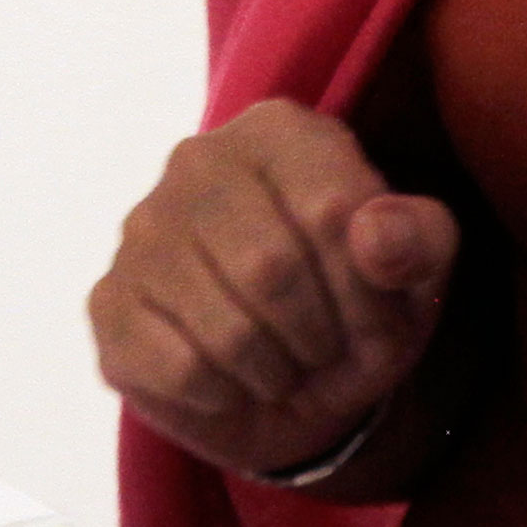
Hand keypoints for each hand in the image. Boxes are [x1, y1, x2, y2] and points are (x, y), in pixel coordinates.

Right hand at [90, 100, 459, 480]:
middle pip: (270, 269)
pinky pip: (181, 370)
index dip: (367, 290)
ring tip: (283, 362)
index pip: (332, 210)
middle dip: (319, 336)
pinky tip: (232, 377)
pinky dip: (227, 395)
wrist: (297, 379)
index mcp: (277, 131)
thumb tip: (376, 233)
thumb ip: (416, 238)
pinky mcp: (109, 302)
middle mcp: (197, 161)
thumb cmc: (358, 302)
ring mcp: (142, 229)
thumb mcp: (416, 271)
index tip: (375, 316)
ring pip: (225, 328)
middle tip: (326, 350)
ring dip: (277, 373)